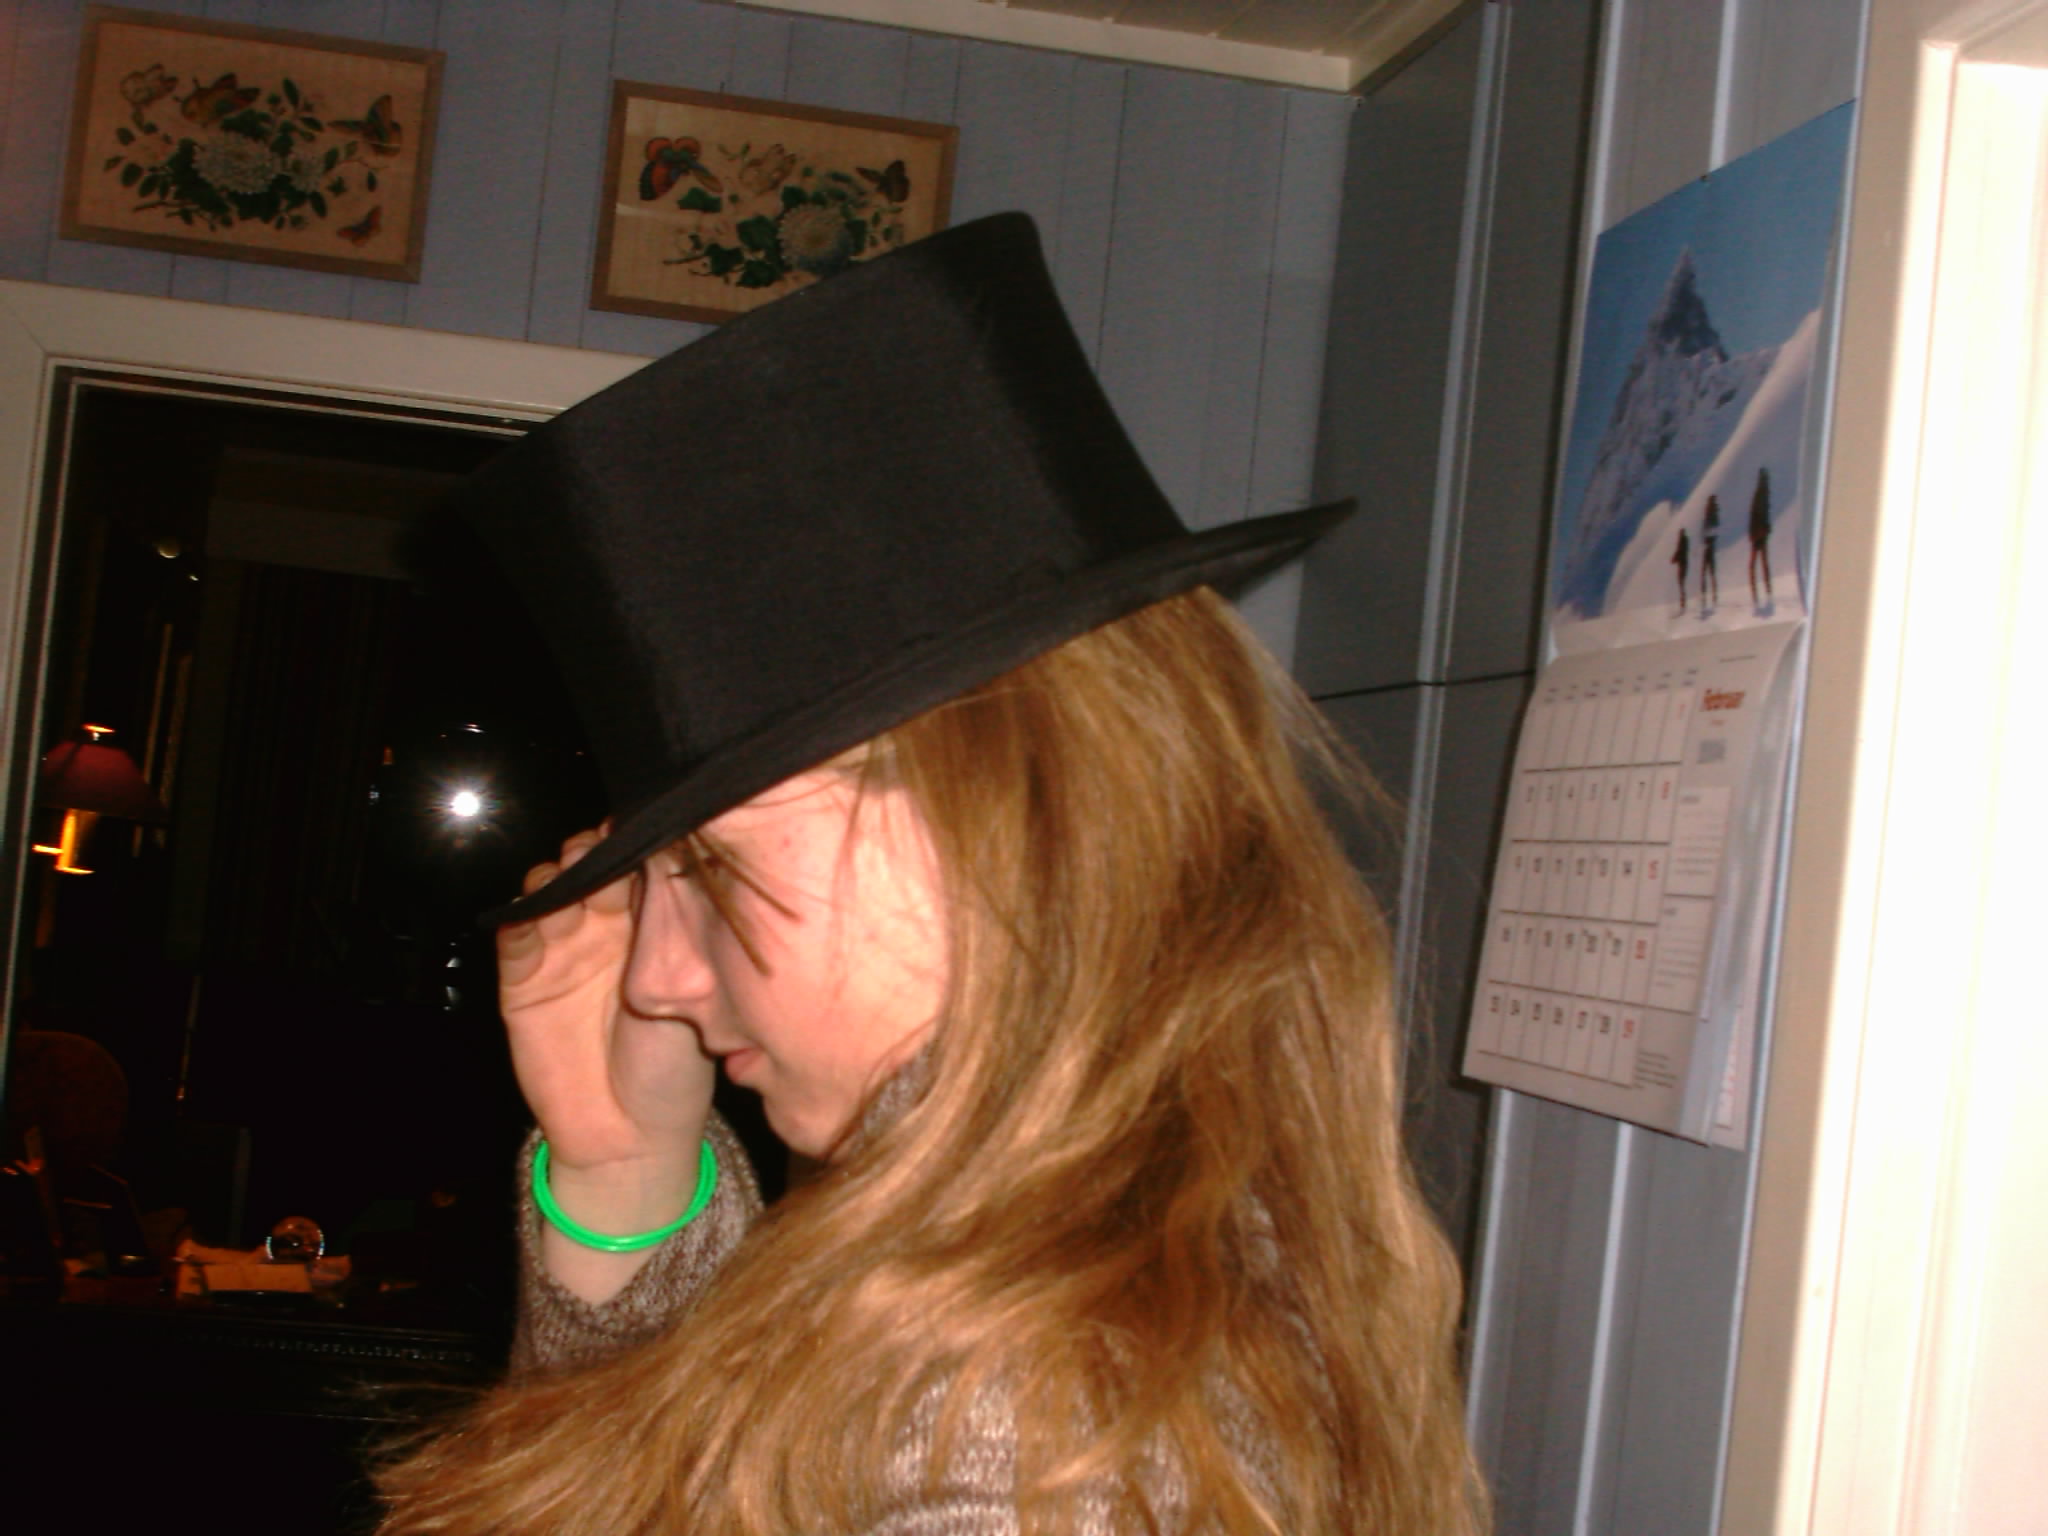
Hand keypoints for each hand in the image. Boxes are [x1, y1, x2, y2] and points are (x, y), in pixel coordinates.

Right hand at [499, 829, 714, 1276]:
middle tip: (603, 849)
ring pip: (551, 888)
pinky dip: (520, 918)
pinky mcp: (523, 977)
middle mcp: (605, 925)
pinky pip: (515, 935)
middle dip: (594, 849)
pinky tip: (533, 912)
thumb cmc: (678, 1063)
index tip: (644, 825)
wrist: (633, 1133)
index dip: (637, 840)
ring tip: (572, 877)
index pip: (639, 861)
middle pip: (591, 864)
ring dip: (558, 875)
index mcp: (652, 921)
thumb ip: (672, 928)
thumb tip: (671, 859)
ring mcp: (562, 947)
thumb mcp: (686, 987)